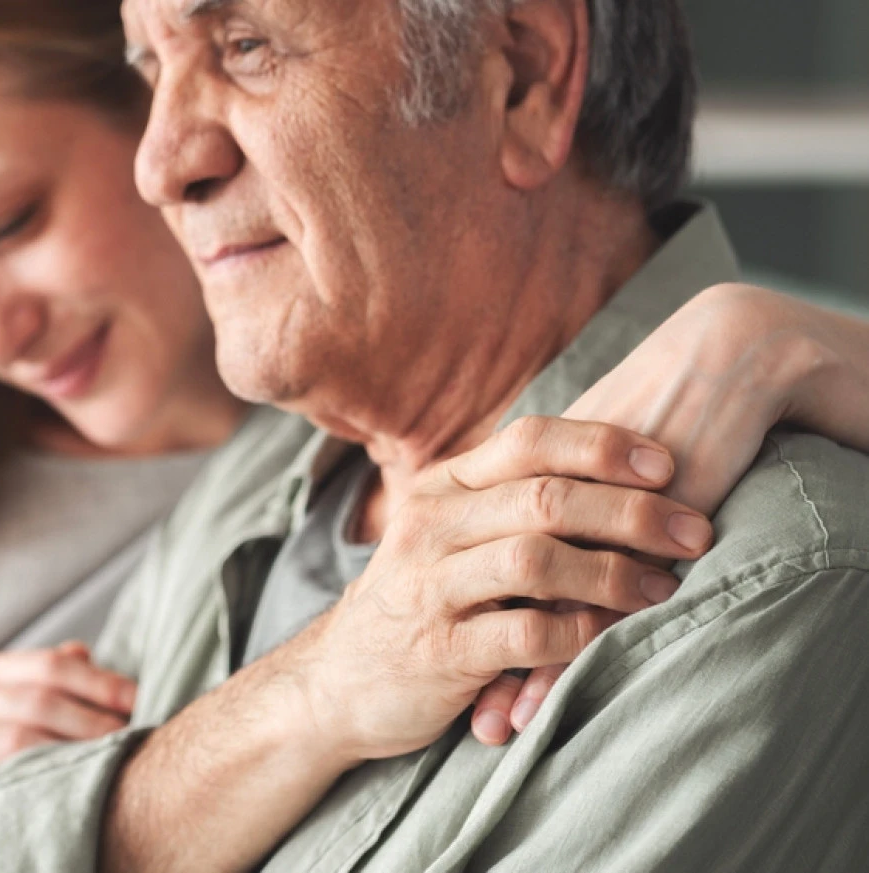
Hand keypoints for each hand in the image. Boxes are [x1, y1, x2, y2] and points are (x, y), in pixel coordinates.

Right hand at [0, 642, 135, 810]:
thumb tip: (85, 652)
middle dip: (92, 719)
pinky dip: (38, 786)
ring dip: (71, 752)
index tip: (138, 700)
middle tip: (131, 737)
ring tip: (109, 762)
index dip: (99, 682)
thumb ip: (47, 679)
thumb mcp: (13, 708)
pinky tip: (70, 792)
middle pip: (37, 701)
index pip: (48, 665)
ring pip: (18, 740)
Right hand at [289, 417, 710, 763]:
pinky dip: (580, 633)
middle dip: (631, 512)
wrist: (337, 681)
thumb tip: (613, 471)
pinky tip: (611, 634)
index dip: (603, 446)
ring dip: (614, 572)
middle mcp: (430, 527)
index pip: (527, 440)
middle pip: (543, 497)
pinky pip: (525, 635)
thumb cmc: (417, 601)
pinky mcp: (440, 651)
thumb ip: (505, 501)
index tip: (667, 465)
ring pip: (536, 561)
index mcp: (439, 488)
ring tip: (662, 586)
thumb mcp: (445, 535)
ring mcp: (430, 588)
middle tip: (693, 531)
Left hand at [478, 283, 868, 741]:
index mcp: (510, 473)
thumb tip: (508, 526)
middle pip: (491, 584)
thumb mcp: (577, 452)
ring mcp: (584, 512)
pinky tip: (558, 701)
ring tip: (500, 726)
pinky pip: (601, 597)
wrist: (714, 360)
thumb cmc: (644, 409)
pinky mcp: (635, 527)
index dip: (454, 610)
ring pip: (535, 600)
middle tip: (463, 714)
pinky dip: (576, 655)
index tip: (430, 670)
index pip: (471, 557)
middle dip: (473, 653)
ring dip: (518, 671)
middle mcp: (536, 494)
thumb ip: (539, 489)